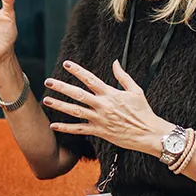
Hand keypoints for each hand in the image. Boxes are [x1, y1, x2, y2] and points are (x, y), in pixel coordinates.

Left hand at [42, 60, 172, 154]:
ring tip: (46, 100)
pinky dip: (66, 128)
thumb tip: (115, 62)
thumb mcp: (136, 90)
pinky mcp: (99, 131)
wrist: (148, 133)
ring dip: (60, 105)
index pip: (90, 79)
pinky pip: (79, 129)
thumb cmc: (143, 112)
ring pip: (75, 111)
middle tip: (48, 81)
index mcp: (111, 94)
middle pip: (78, 94)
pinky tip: (53, 125)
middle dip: (62, 87)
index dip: (78, 71)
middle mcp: (103, 105)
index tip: (66, 64)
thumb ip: (123, 76)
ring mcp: (100, 119)